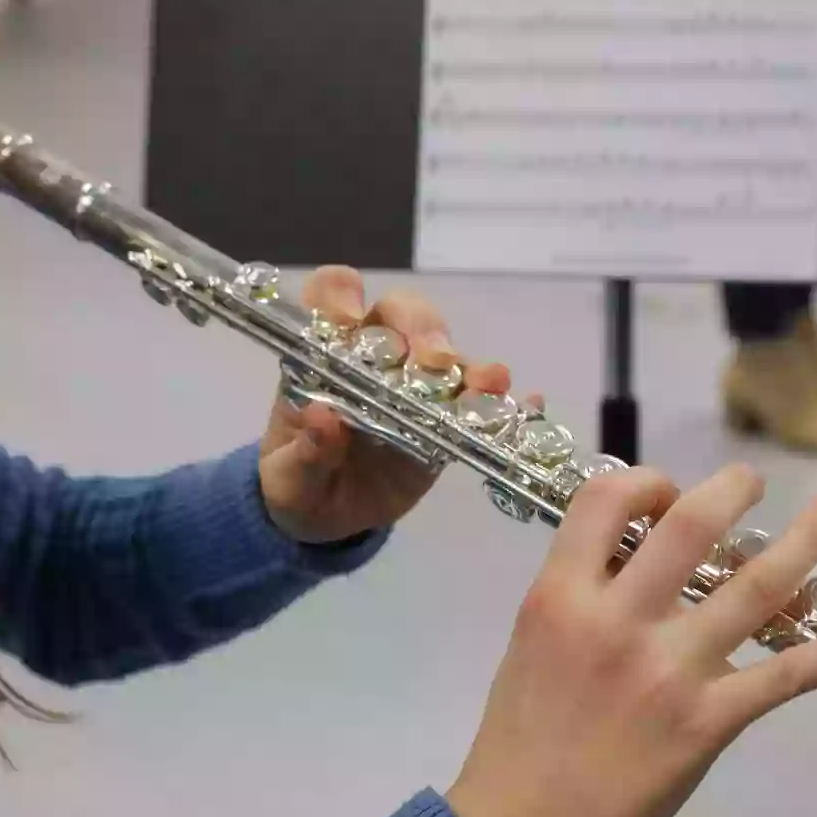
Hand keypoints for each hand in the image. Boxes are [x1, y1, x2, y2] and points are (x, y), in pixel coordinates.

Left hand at [258, 266, 524, 544]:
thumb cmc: (299, 484)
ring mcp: (415, 386)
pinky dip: (503, 398)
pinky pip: (479, 400)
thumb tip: (323, 419)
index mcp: (323, 357)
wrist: (328, 521)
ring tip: (488, 383)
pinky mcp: (446, 421)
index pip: (330, 298)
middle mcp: (374, 358)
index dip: (341, 296)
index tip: (350, 320)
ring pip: (446, 351)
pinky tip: (527, 405)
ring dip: (468, 363)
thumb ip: (304, 453)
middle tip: (434, 361)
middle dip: (422, 328)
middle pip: (403, 313)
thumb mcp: (289, 479)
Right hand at [446, 465, 816, 816]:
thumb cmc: (522, 736)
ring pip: (755, 588)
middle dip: (732, 490)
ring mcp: (670, 672)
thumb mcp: (531, 641)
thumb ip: (582, 594)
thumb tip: (641, 554)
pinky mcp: (709, 721)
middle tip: (752, 480)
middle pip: (690, 527)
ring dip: (805, 540)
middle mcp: (618, 623)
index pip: (606, 502)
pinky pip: (788, 674)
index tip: (664, 495)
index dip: (645, 482)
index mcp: (560, 598)